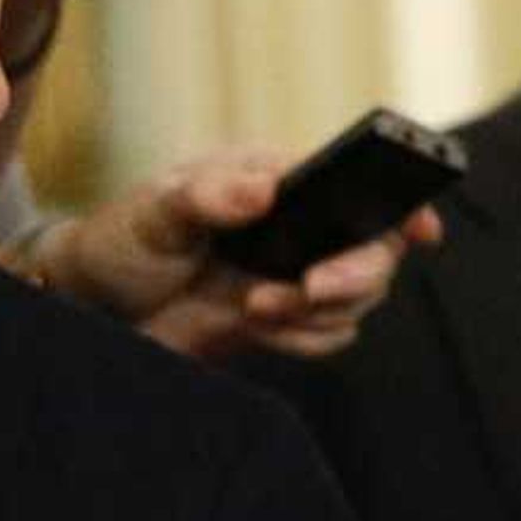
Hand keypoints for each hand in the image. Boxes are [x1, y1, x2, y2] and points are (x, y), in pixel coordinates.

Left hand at [20, 147, 443, 361]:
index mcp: (278, 179)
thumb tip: (265, 189)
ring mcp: (297, 272)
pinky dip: (302, 340)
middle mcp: (301, 224)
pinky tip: (256, 326)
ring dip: (316, 314)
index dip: (402, 202)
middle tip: (308, 287)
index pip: (357, 181)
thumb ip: (206, 196)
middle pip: (375, 249)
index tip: (422, 228)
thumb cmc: (124, 240)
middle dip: (353, 275)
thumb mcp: (154, 211)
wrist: (98, 308)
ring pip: (358, 299)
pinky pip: (330, 336)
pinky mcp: (287, 317)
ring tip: (254, 307)